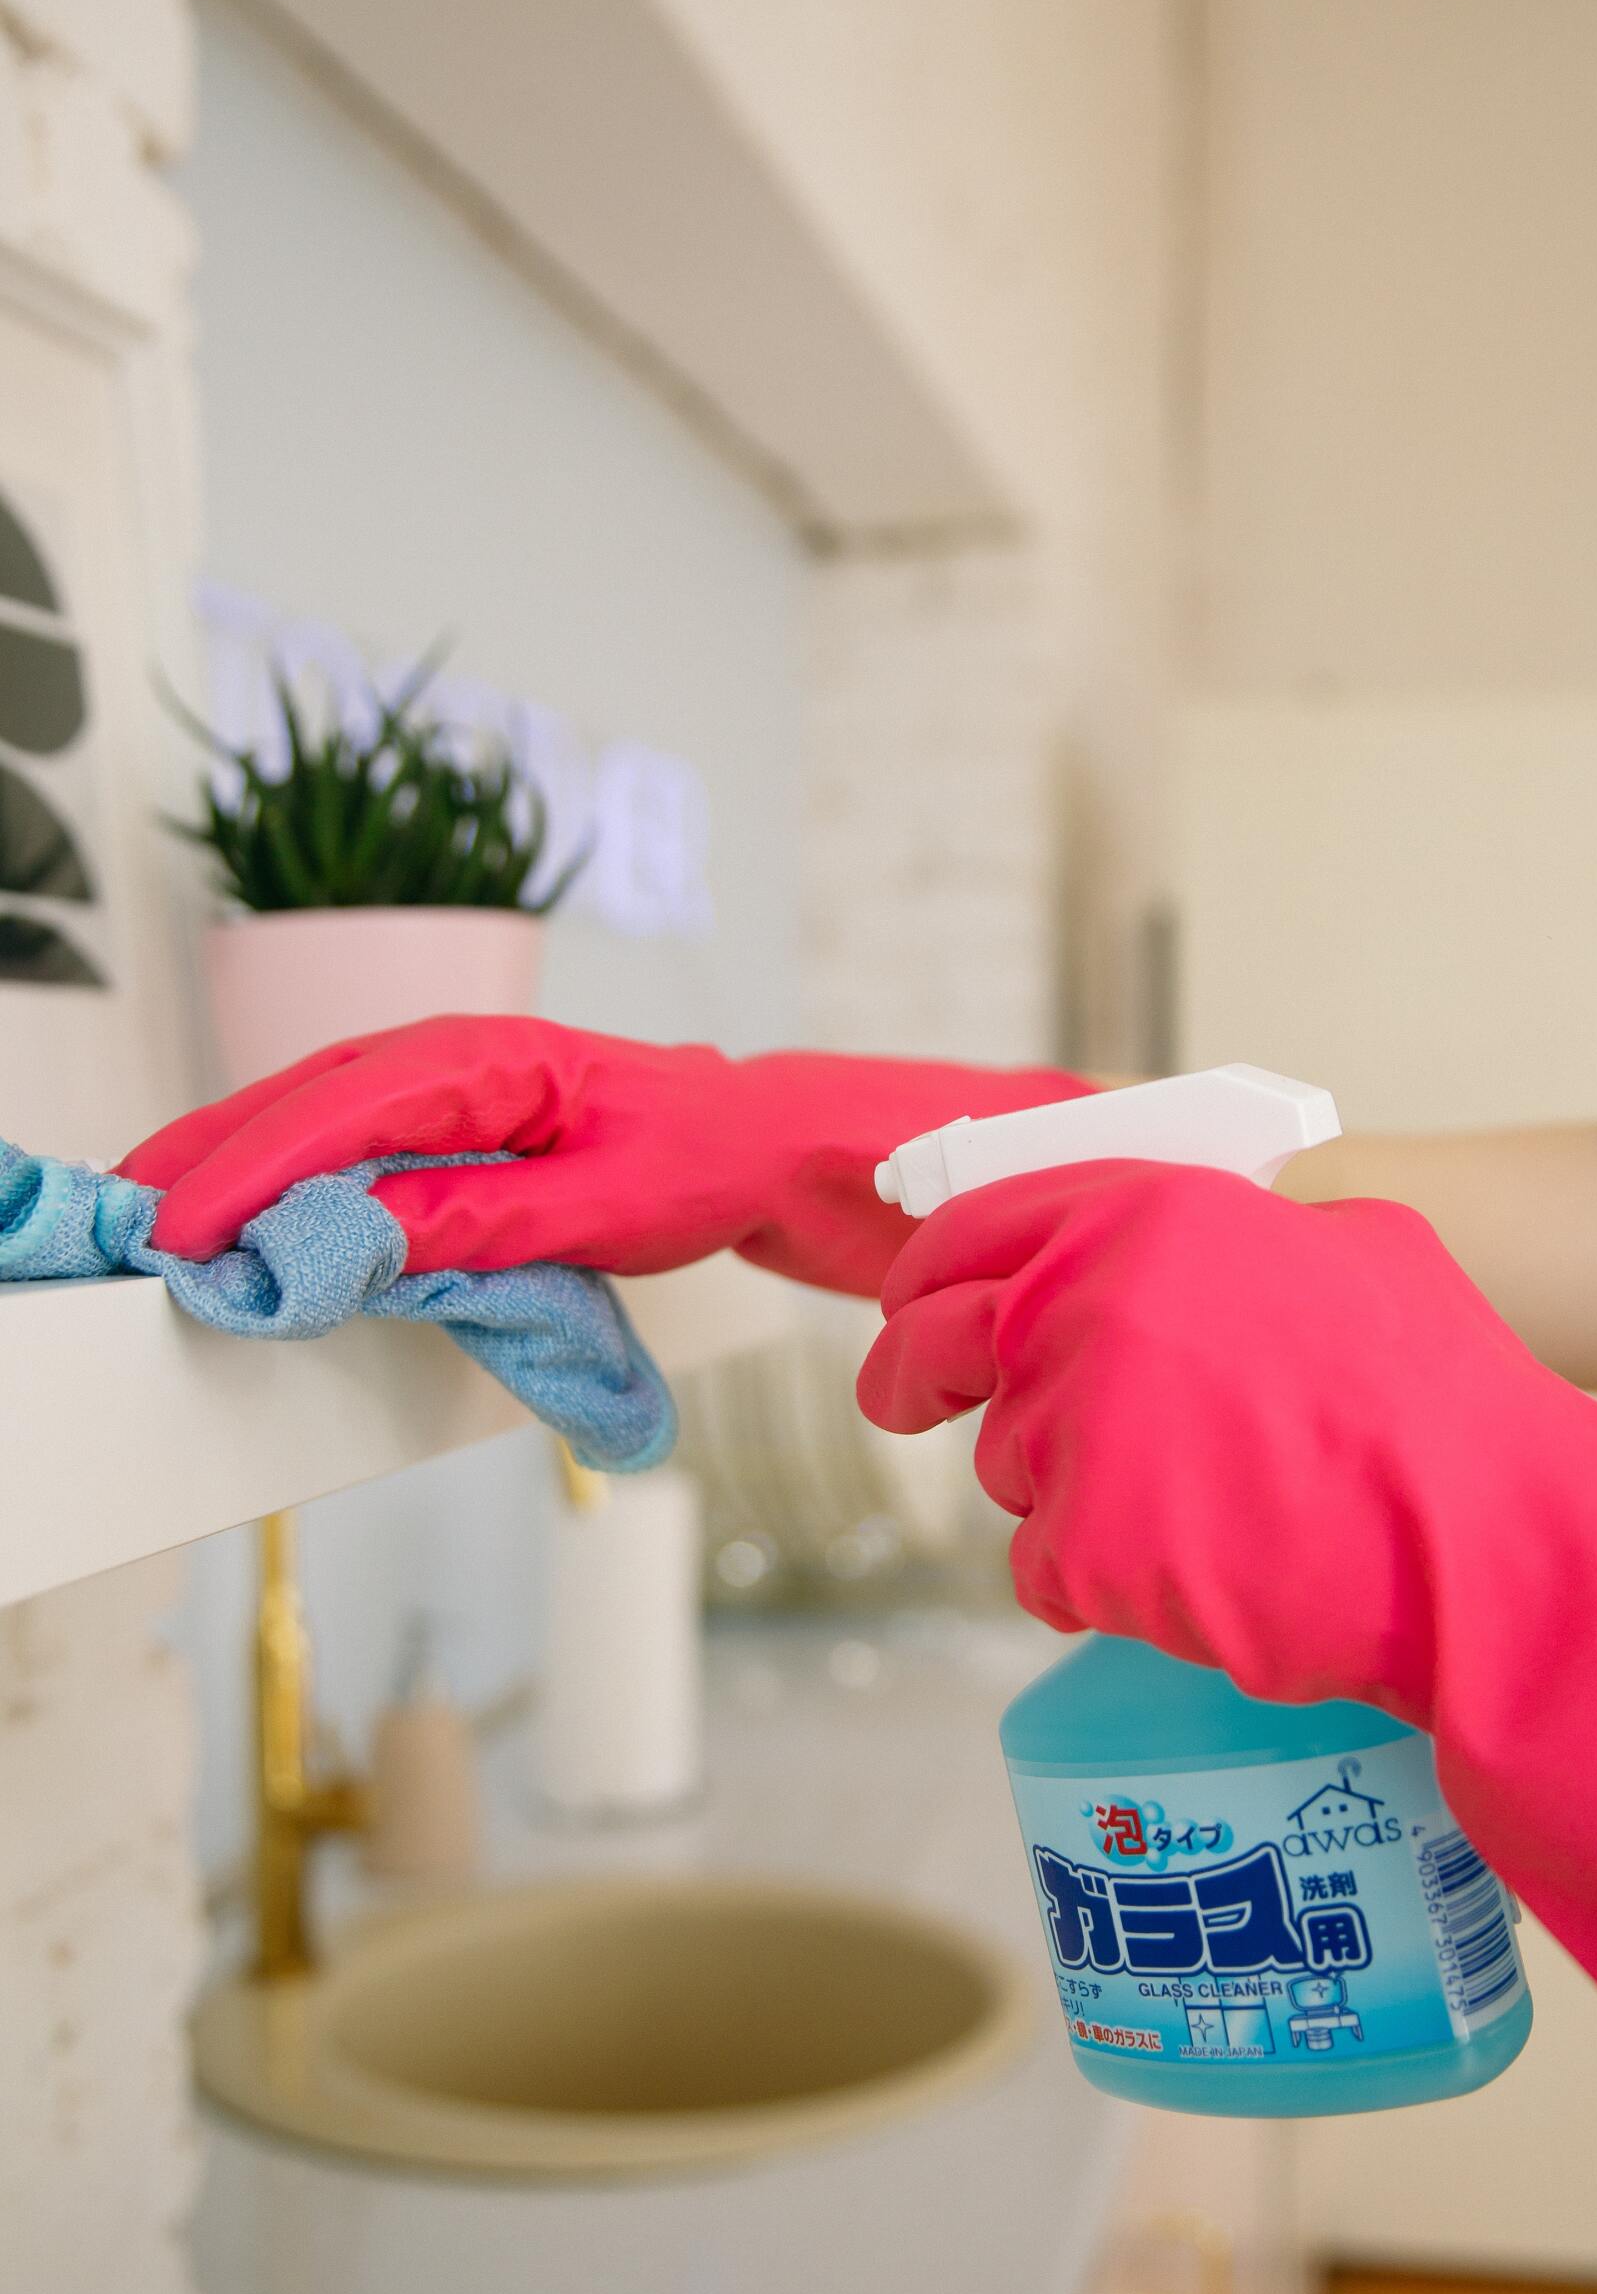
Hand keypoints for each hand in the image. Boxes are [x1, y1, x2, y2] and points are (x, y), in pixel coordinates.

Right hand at [119, 1017, 1090, 1293]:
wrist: (771, 1142)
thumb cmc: (710, 1160)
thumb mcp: (610, 1205)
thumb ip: (485, 1220)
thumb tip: (365, 1238)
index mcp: (497, 1057)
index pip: (352, 1109)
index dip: (262, 1169)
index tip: (194, 1227)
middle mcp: (462, 1055)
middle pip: (306, 1096)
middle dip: (212, 1154)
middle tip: (128, 1221)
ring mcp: (453, 1083)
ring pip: (315, 1110)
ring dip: (232, 1157)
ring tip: (150, 1211)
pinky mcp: (452, 1121)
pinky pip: (347, 1134)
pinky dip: (283, 1164)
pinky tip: (237, 1205)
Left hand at [856, 1160, 1551, 1713]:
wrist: (1478, 1538)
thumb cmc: (1444, 1398)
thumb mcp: (1358, 1246)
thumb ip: (1246, 1237)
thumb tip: (1220, 1251)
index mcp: (1141, 1213)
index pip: (974, 1226)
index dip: (933, 1270)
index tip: (916, 1302)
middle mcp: (1084, 1304)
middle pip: (935, 1344)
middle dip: (908, 1377)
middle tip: (907, 1401)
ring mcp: (1072, 1427)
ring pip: (1011, 1467)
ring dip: (1067, 1492)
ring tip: (1196, 1509)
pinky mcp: (1080, 1544)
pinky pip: (1046, 1569)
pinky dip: (1100, 1584)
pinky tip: (1195, 1574)